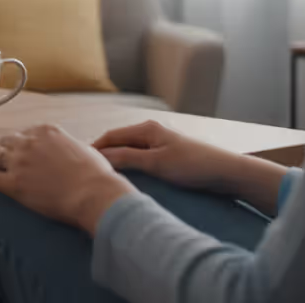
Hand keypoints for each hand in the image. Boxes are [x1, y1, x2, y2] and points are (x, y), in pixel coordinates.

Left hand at [0, 124, 134, 235]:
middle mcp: (29, 142)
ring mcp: (19, 162)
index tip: (18, 146)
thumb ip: (71, 147)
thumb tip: (77, 151)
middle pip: (7, 141)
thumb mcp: (85, 149)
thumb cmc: (96, 174)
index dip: (20, 141)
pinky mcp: (13, 183)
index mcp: (46, 131)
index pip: (26, 133)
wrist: (92, 192)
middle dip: (1, 147)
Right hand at [93, 120, 288, 214]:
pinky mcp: (168, 156)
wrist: (226, 172)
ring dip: (116, 160)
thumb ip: (127, 158)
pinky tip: (126, 177)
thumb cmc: (192, 165)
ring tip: (102, 175)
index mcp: (147, 129)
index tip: (78, 162)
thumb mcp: (156, 163)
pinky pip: (140, 158)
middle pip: (119, 142)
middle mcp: (152, 132)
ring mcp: (160, 144)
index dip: (94, 148)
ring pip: (129, 151)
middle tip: (86, 170)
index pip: (111, 136)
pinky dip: (129, 165)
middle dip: (102, 154)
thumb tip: (99, 157)